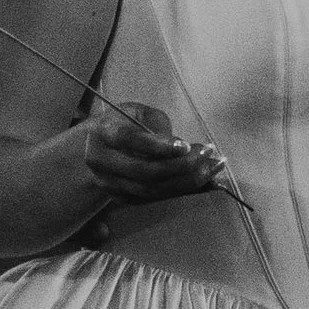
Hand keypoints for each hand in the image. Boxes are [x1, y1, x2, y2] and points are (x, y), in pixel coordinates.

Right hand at [82, 100, 224, 206]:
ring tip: (212, 167)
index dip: (158, 145)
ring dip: (187, 181)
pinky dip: (181, 190)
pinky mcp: (121, 198)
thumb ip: (155, 122)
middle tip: (208, 154)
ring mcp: (110, 184)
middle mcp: (101, 162)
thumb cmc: (122, 122)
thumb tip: (180, 146)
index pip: (129, 139)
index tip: (185, 145)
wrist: (95, 146)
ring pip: (152, 189)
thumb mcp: (135, 111)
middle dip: (181, 166)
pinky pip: (155, 198)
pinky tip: (203, 180)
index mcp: (103, 132)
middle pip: (144, 171)